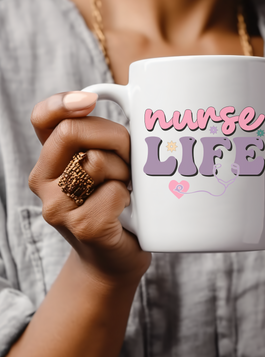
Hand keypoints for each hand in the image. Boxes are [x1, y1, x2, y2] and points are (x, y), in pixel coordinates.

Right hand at [29, 91, 150, 287]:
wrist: (113, 259)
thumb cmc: (114, 206)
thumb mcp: (104, 168)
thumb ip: (100, 140)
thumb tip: (118, 97)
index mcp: (50, 161)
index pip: (42, 119)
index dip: (62, 102)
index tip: (91, 100)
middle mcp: (44, 181)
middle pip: (73, 132)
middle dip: (115, 137)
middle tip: (130, 157)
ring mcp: (58, 207)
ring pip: (96, 161)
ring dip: (124, 170)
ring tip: (126, 187)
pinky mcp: (82, 226)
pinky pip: (113, 191)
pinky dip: (128, 196)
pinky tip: (126, 209)